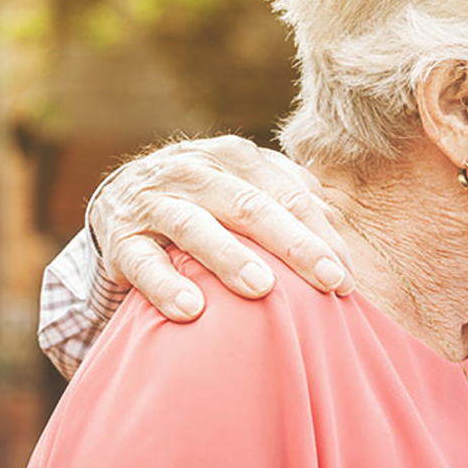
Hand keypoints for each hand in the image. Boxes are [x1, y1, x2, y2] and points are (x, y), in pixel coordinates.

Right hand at [89, 136, 354, 320]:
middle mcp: (195, 171)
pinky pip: (144, 263)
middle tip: (329, 281)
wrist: (120, 195)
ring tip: (262, 288)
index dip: (320, 233)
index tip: (346, 275)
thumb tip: (333, 226)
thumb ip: (287, 196)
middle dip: (294, 245)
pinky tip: (191, 310)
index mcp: (234, 156)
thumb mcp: (243, 184)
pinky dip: (166, 286)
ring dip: (230, 258)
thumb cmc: (204, 197)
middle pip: (251, 207)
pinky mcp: (121, 238)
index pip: (287, 194)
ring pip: (195, 227)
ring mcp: (155, 202)